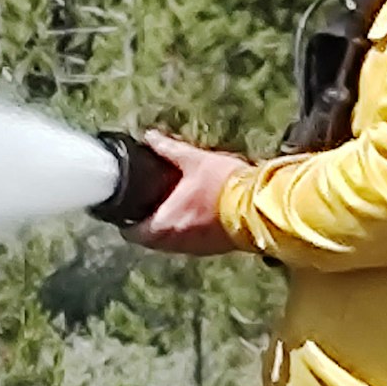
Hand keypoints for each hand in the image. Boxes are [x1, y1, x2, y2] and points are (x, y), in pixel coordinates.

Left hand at [123, 131, 248, 255]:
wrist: (260, 206)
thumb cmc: (225, 186)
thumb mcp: (194, 160)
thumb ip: (168, 149)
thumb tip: (150, 137)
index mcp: (164, 224)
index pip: (132, 232)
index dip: (126, 221)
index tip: (127, 208)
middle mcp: (177, 242)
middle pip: (151, 239)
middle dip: (148, 224)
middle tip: (149, 205)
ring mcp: (197, 248)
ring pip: (172, 243)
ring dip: (169, 229)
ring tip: (173, 209)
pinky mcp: (214, 249)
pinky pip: (192, 243)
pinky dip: (188, 232)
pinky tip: (196, 216)